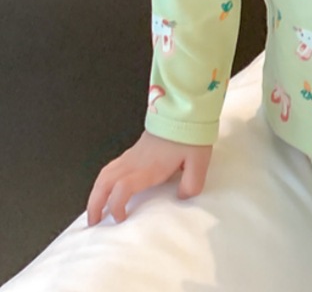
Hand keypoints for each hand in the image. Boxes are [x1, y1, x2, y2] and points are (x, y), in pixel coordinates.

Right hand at [86, 131, 212, 225]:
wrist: (184, 112)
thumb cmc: (189, 136)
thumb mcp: (198, 162)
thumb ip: (191, 184)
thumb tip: (182, 197)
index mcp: (149, 168)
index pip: (122, 188)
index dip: (116, 206)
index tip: (120, 219)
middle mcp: (135, 162)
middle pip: (104, 182)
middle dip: (94, 203)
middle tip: (92, 221)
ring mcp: (133, 155)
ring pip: (105, 173)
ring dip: (96, 192)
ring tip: (96, 208)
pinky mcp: (136, 149)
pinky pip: (112, 166)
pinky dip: (104, 180)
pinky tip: (109, 187)